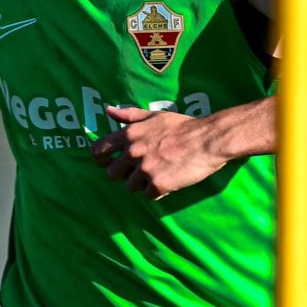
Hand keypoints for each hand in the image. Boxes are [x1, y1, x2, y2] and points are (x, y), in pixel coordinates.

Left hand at [93, 106, 226, 198]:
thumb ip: (129, 115)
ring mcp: (145, 169)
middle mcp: (133, 152)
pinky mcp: (158, 184)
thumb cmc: (183, 126)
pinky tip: (168, 181)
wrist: (208, 140)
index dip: (100, 160)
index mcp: (129, 134)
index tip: (108, 163)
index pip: (99, 151)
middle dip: (123, 175)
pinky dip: (157, 192)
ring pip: (129, 187)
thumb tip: (108, 110)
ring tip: (156, 174)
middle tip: (138, 172)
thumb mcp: (154, 115)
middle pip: (112, 174)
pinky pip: (148, 195)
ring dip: (141, 184)